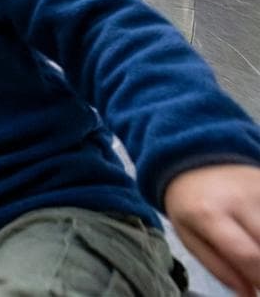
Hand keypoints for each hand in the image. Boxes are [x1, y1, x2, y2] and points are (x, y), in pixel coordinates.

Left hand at [164, 164, 259, 295]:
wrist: (193, 160)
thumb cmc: (190, 205)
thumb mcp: (190, 237)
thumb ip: (219, 268)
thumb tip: (249, 295)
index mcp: (208, 214)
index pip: (247, 254)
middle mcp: (237, 198)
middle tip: (259, 274)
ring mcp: (258, 188)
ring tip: (255, 251)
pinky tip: (258, 234)